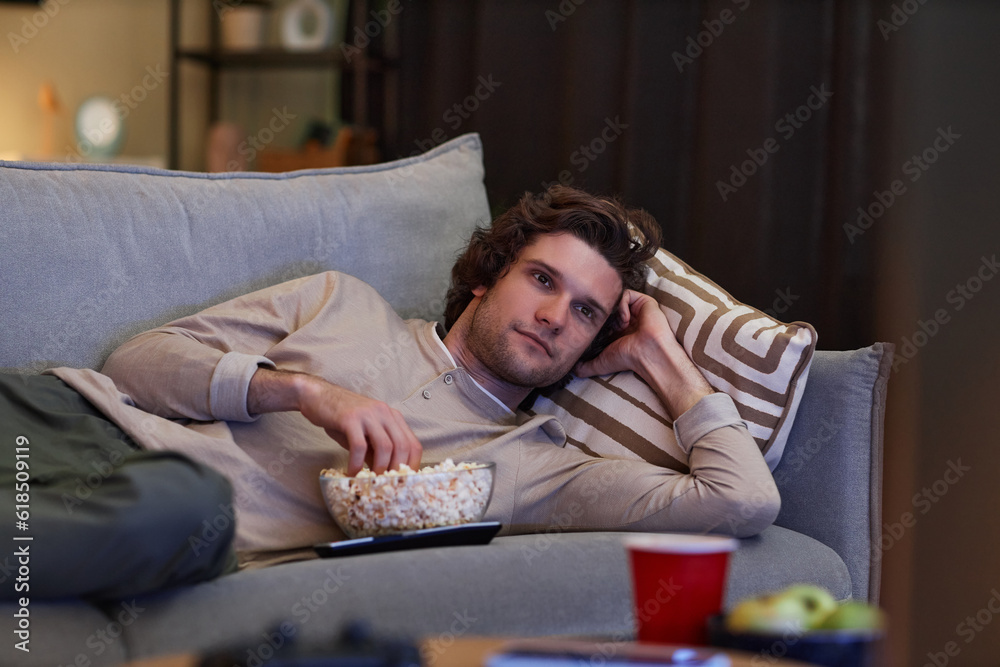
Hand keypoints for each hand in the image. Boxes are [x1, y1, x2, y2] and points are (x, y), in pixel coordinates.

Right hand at [249, 369, 421, 474]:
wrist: (318, 396)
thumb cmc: (342, 418)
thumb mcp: (365, 434)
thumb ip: (377, 451)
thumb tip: (386, 476)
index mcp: (393, 417)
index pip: (413, 444)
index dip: (412, 466)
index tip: (404, 482)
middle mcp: (385, 413)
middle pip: (403, 446)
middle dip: (397, 470)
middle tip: (387, 486)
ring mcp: (368, 414)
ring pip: (385, 446)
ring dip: (380, 468)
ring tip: (370, 481)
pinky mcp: (350, 418)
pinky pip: (359, 446)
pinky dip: (357, 463)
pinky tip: (351, 472)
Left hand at [574, 290, 672, 378]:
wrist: (648, 354)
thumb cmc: (628, 359)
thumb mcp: (601, 363)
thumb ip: (586, 367)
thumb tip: (572, 371)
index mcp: (618, 330)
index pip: (601, 318)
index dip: (595, 320)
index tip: (592, 326)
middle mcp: (627, 319)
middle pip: (608, 306)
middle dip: (603, 313)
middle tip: (606, 325)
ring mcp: (636, 310)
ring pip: (616, 299)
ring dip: (614, 310)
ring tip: (619, 324)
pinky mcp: (644, 302)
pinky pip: (627, 294)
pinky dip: (623, 305)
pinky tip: (626, 319)